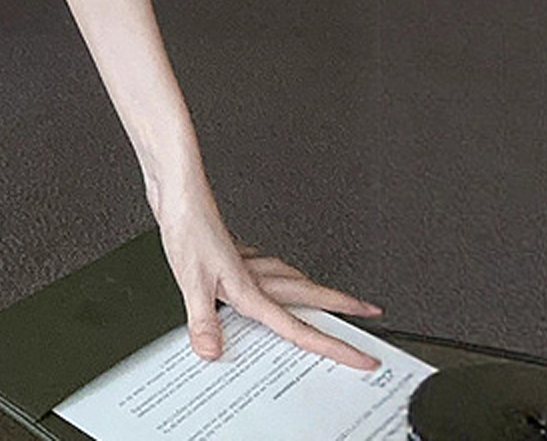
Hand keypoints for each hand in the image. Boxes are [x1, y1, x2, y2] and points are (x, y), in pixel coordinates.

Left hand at [154, 187, 384, 370]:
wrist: (178, 188)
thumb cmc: (186, 223)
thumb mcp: (190, 278)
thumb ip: (203, 318)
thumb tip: (212, 351)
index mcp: (250, 287)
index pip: (299, 328)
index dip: (334, 346)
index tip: (362, 357)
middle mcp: (253, 273)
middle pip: (308, 295)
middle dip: (342, 306)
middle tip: (369, 314)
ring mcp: (244, 259)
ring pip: (290, 278)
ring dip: (314, 290)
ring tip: (331, 300)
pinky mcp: (230, 249)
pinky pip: (265, 266)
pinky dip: (277, 274)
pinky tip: (269, 274)